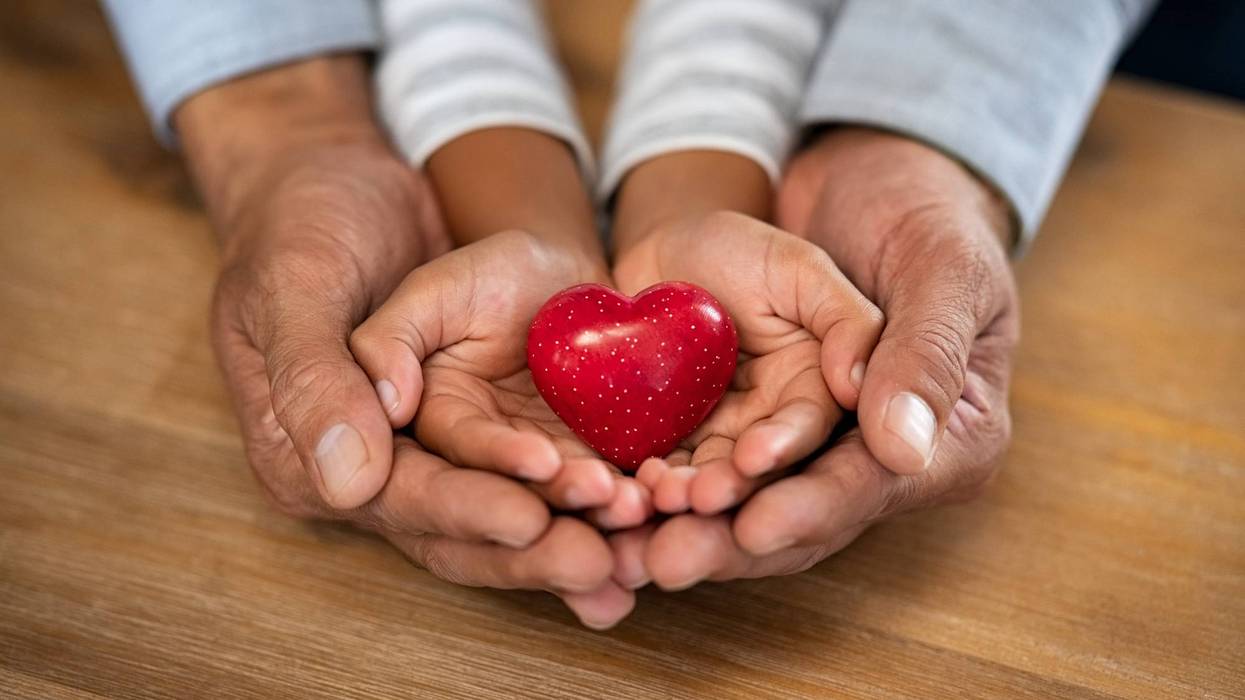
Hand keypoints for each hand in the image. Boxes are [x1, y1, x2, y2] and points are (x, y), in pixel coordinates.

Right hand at [185, 57, 630, 628]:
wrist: (353, 186)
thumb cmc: (311, 225)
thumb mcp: (301, 283)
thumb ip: (319, 376)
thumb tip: (350, 478)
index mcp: (313, 449)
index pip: (398, 496)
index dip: (466, 509)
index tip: (529, 518)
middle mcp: (382, 469)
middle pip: (462, 529)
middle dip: (535, 549)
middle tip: (602, 560)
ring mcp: (443, 453)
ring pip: (513, 514)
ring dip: (576, 534)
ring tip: (640, 545)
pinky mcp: (494, 429)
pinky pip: (548, 477)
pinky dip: (596, 504)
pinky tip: (648, 523)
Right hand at [349, 231, 654, 530]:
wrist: (565, 279)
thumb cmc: (492, 274)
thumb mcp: (436, 288)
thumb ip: (393, 338)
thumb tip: (389, 404)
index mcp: (422, 433)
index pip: (438, 476)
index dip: (477, 489)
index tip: (537, 469)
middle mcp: (470, 472)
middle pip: (491, 527)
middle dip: (539, 545)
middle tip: (590, 550)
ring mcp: (529, 481)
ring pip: (551, 526)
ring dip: (590, 533)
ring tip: (634, 514)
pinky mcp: (580, 476)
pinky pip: (598, 512)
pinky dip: (624, 522)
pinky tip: (656, 519)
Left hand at [611, 211, 882, 514]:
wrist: (663, 255)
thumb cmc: (739, 250)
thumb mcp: (799, 269)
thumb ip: (846, 321)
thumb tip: (859, 387)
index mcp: (816, 390)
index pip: (811, 430)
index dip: (785, 448)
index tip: (754, 459)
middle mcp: (773, 425)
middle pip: (758, 472)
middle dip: (730, 489)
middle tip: (698, 499)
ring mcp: (719, 438)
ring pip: (708, 479)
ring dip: (686, 496)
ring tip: (660, 496)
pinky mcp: (672, 442)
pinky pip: (662, 469)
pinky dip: (646, 483)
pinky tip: (628, 486)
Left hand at [619, 128, 1018, 590]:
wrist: (856, 179)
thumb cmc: (919, 215)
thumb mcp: (938, 268)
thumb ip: (922, 352)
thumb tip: (903, 449)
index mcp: (948, 437)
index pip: (869, 486)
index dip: (807, 509)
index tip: (751, 527)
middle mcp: (874, 457)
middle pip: (799, 513)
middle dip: (729, 540)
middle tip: (666, 561)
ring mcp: (809, 444)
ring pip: (745, 501)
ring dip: (686, 524)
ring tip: (627, 542)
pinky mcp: (754, 422)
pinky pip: (706, 462)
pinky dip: (663, 484)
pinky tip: (615, 499)